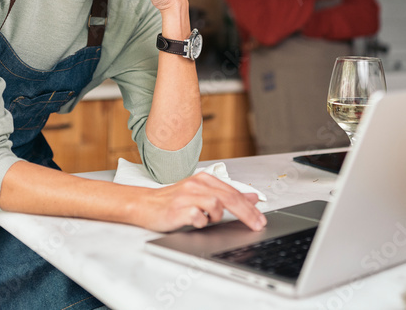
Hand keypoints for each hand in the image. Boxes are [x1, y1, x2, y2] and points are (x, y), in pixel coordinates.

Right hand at [135, 173, 266, 232]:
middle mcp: (197, 185)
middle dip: (247, 214)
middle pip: (229, 198)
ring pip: (216, 205)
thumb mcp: (202, 194)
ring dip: (216, 217)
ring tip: (206, 219)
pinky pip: (198, 217)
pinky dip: (201, 223)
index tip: (260, 219)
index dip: (250, 207)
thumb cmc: (173, 201)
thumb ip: (226, 194)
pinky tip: (195, 222)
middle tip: (257, 225)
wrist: (145, 205)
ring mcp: (187, 196)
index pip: (234, 192)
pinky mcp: (178, 209)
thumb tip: (252, 198)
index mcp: (204, 179)